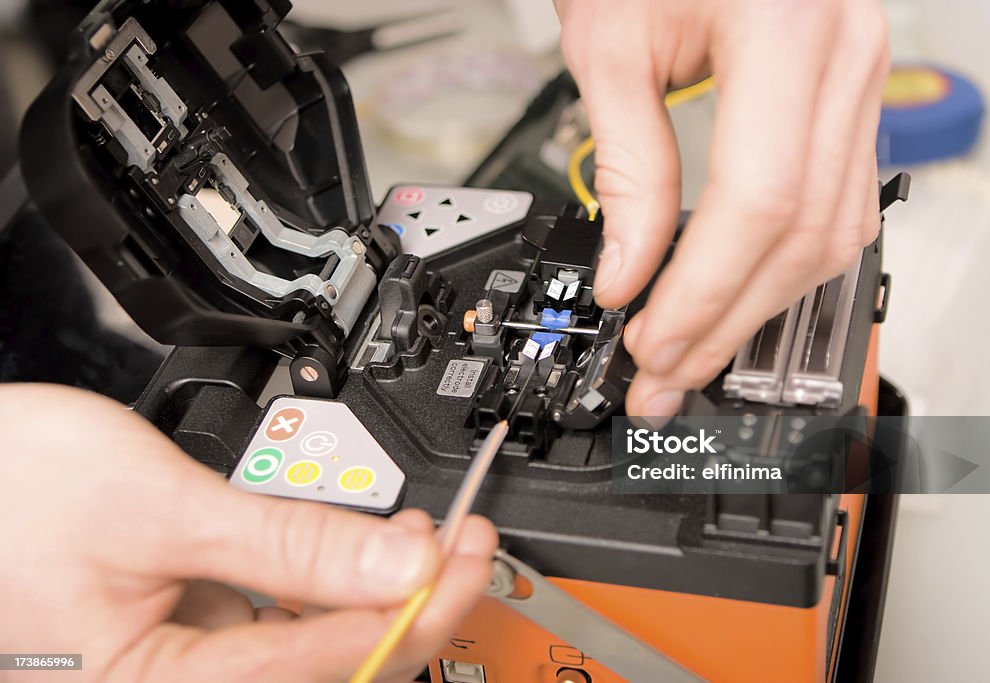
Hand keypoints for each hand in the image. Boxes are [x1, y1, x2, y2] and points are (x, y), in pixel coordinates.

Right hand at [0, 384, 496, 681]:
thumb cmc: (13, 490)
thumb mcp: (163, 510)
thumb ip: (288, 545)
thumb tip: (399, 561)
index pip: (327, 664)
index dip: (413, 608)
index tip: (465, 553)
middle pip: (332, 666)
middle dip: (412, 607)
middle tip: (467, 546)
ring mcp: (183, 662)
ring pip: (312, 646)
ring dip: (377, 595)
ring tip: (429, 540)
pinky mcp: (188, 632)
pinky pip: (278, 621)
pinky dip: (328, 585)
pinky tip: (362, 551)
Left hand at [554, 0, 889, 415]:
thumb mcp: (610, 44)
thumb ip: (628, 167)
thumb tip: (629, 272)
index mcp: (786, 30)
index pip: (758, 201)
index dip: (702, 289)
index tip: (649, 336)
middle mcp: (845, 56)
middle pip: (802, 231)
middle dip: (728, 319)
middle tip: (666, 373)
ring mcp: (861, 77)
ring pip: (833, 229)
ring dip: (760, 305)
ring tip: (695, 350)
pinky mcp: (850, 97)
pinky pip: (841, 201)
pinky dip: (789, 262)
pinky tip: (744, 296)